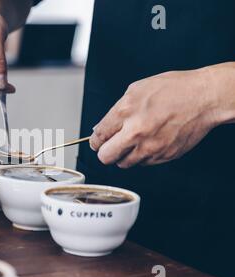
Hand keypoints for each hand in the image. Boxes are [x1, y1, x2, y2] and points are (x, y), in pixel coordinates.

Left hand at [89, 68, 221, 167]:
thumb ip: (116, 110)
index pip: (99, 137)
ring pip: (124, 163)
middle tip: (110, 146)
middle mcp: (136, 132)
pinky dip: (142, 156)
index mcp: (126, 112)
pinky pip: (144, 163)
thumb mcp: (136, 89)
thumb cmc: (173, 89)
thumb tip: (101, 128)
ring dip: (124, 155)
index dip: (95, 141)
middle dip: (105, 152)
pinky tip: (150, 141)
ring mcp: (151, 147)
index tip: (97, 142)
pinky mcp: (163, 156)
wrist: (204, 98)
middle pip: (106, 157)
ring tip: (133, 142)